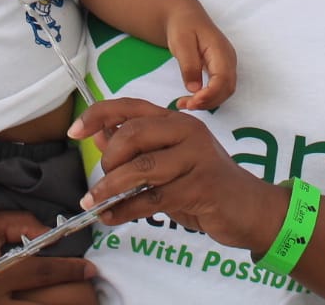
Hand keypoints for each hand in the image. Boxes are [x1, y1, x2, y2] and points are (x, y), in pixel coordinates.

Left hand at [69, 98, 282, 252]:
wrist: (250, 209)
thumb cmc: (206, 184)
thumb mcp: (171, 161)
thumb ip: (140, 149)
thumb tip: (100, 136)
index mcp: (177, 120)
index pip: (131, 106)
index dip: (99, 115)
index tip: (74, 132)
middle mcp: (187, 131)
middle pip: (133, 134)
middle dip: (108, 161)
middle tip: (100, 184)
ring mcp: (196, 157)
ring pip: (141, 169)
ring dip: (111, 189)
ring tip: (95, 204)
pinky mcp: (200, 186)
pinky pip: (153, 198)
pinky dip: (127, 210)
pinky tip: (114, 217)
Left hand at [165, 2, 236, 109]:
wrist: (184, 16)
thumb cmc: (182, 26)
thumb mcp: (181, 42)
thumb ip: (188, 65)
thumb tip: (194, 89)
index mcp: (221, 50)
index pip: (223, 78)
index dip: (210, 94)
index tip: (192, 102)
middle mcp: (228, 59)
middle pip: (226, 88)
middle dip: (208, 101)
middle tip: (184, 105)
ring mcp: (227, 65)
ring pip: (224, 91)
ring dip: (207, 102)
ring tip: (184, 104)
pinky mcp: (221, 69)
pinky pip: (219, 88)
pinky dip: (207, 98)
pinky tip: (191, 99)